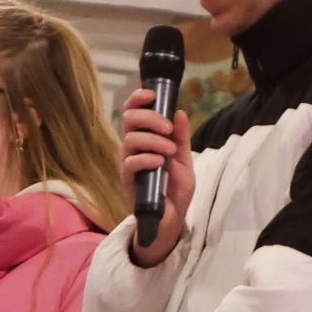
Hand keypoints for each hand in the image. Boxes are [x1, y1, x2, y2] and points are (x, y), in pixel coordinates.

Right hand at [119, 88, 193, 265]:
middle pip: (128, 119)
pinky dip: (146, 158)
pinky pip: (130, 163)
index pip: (133, 112)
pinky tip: (161, 163)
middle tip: (167, 127)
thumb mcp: (185, 159)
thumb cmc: (175, 188)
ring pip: (130, 140)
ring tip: (170, 151)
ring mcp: (128, 164)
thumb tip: (180, 112)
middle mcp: (133, 148)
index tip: (151, 94)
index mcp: (145, 138)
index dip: (138, 99)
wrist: (172, 217)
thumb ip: (181, 137)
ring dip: (152, 141)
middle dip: (149, 118)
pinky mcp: (127, 180)